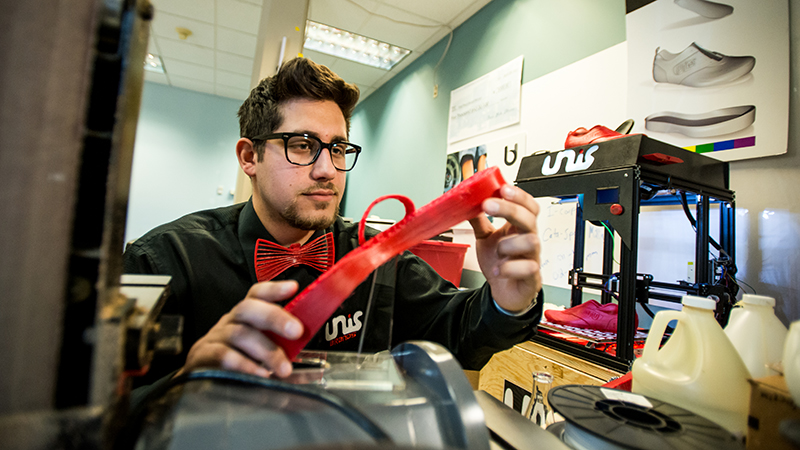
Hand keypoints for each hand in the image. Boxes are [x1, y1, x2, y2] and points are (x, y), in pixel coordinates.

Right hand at [177, 280, 302, 378]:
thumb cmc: (238, 361)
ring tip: (283, 368)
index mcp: (246, 316)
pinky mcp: (203, 356)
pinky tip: (260, 374)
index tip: (293, 287)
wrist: (202, 377)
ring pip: (240, 334)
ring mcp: (216, 337)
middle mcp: (230, 321)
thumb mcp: (262, 351)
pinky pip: (224, 355)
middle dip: (275, 317)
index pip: (257, 294)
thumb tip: (315, 361)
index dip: (274, 289)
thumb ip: (284, 351)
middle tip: (296, 331)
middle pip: (248, 308)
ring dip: (266, 350)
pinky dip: (245, 364)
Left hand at [468, 184, 541, 312]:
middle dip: (509, 209)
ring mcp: (532, 258)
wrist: (504, 291)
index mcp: (518, 228)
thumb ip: (479, 221)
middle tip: (489, 205)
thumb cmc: (500, 263)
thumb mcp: (485, 238)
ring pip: (531, 241)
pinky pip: (527, 268)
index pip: (527, 206)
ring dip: (509, 244)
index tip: (502, 188)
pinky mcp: (532, 277)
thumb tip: (468, 202)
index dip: (518, 196)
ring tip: (498, 251)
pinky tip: (498, 270)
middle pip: (529, 218)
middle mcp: (528, 240)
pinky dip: (508, 268)